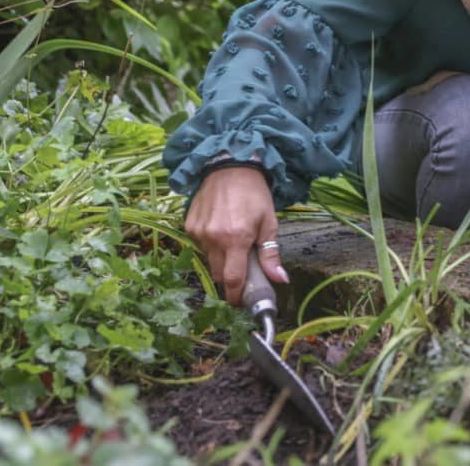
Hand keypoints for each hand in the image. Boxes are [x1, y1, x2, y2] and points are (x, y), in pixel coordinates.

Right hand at [184, 165, 288, 305]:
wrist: (230, 166)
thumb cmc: (254, 194)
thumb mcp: (269, 222)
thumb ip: (271, 254)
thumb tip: (280, 280)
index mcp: (236, 239)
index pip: (232, 280)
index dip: (236, 296)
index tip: (241, 302)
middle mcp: (213, 238)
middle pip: (218, 274)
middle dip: (230, 278)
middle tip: (242, 269)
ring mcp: (198, 231)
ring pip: (208, 259)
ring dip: (220, 259)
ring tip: (232, 241)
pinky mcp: (188, 225)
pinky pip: (200, 245)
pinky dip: (210, 244)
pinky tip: (220, 228)